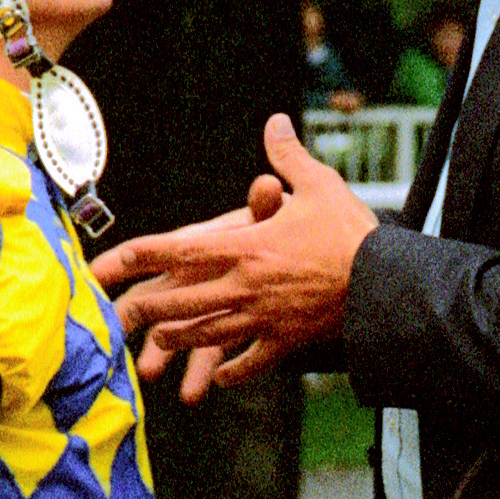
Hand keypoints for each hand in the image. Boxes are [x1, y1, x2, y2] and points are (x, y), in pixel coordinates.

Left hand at [91, 115, 374, 397]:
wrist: (383, 285)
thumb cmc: (350, 232)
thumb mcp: (318, 185)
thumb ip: (287, 156)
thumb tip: (275, 123)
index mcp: (245, 247)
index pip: (182, 250)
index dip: (145, 254)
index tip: (116, 258)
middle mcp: (245, 287)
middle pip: (184, 300)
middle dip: (151, 308)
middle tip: (125, 315)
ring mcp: (264, 319)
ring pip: (209, 334)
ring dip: (182, 339)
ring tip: (161, 341)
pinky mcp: (287, 341)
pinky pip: (252, 361)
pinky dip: (234, 369)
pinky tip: (221, 376)